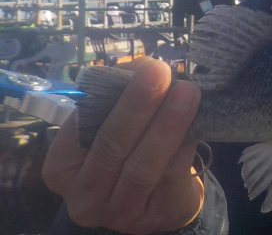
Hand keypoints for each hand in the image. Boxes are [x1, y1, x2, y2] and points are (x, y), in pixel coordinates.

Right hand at [43, 57, 202, 233]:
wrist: (159, 197)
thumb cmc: (129, 150)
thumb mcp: (113, 126)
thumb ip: (118, 99)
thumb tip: (142, 66)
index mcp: (63, 165)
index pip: (83, 126)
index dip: (114, 94)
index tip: (143, 66)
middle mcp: (84, 194)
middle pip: (112, 144)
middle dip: (138, 105)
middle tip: (160, 72)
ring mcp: (118, 211)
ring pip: (143, 165)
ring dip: (167, 124)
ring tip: (187, 92)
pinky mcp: (156, 216)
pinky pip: (171, 175)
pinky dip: (184, 146)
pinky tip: (196, 125)